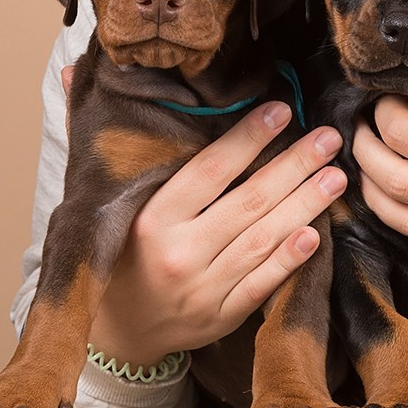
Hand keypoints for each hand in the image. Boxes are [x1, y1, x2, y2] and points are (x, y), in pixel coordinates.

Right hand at [74, 88, 345, 367]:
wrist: (112, 335)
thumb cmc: (114, 254)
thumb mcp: (96, 200)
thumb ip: (94, 138)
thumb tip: (70, 72)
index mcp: (149, 219)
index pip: (208, 171)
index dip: (247, 138)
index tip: (282, 109)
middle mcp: (177, 254)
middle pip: (247, 203)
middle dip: (294, 167)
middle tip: (329, 139)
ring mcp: (202, 290)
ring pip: (262, 240)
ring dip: (305, 206)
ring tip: (337, 176)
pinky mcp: (221, 317)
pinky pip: (261, 286)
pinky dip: (288, 261)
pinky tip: (316, 235)